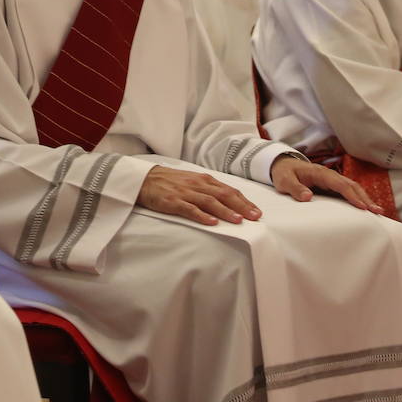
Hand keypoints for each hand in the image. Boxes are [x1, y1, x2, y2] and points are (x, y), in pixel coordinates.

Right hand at [137, 166, 261, 224]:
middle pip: (224, 195)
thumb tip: (229, 201)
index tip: (257, 212)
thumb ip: (209, 190)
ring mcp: (186, 193)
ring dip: (225, 211)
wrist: (145, 179)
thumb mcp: (193, 182)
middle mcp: (198, 185)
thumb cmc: (171, 182)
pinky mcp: (173, 201)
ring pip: (210, 202)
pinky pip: (190, 209)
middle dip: (241, 207)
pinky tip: (212, 222)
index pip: (229, 190)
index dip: (244, 201)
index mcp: (205, 180)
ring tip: (238, 221)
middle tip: (254, 217)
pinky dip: (202, 215)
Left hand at [270, 156, 382, 213]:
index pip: (339, 184)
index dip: (351, 195)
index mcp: (320, 173)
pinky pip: (348, 192)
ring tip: (378, 212)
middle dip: (365, 198)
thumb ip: (294, 188)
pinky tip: (366, 210)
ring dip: (365, 199)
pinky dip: (359, 200)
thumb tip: (308, 197)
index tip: (362, 207)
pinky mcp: (331, 187)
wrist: (282, 166)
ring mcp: (332, 181)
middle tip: (378, 212)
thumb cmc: (284, 174)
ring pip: (353, 188)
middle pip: (351, 185)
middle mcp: (329, 176)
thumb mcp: (284, 181)